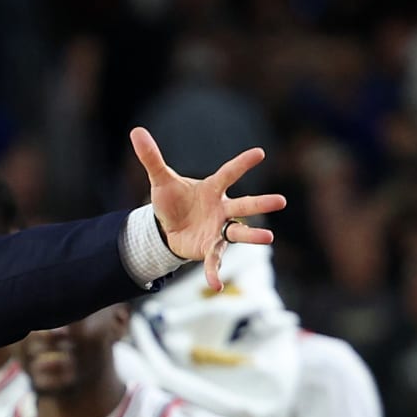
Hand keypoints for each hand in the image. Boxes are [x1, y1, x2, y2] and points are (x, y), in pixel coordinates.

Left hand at [129, 127, 286, 290]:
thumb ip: (151, 157)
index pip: (228, 173)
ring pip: (238, 231)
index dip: (242, 164)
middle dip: (261, 203)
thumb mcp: (160, 180)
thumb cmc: (173, 200)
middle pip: (243, 205)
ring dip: (252, 235)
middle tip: (281, 201)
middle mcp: (221, 208)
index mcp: (212, 189)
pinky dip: (215, 272)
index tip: (259, 152)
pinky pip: (215, 260)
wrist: (168, 227)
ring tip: (268, 238)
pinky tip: (216, 286)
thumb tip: (136, 131)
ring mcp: (218, 229)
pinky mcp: (209, 248)